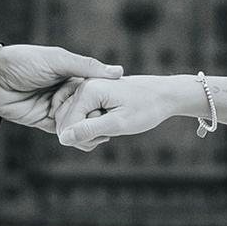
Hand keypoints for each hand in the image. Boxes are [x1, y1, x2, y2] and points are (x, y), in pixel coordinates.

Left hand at [0, 42, 120, 133]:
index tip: (124, 104)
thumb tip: (118, 71)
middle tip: (118, 123)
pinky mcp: (44, 121)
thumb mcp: (58, 60)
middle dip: (100, 115)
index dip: (108, 96)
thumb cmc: (25, 62)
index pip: (95, 87)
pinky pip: (62, 131)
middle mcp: (65, 90)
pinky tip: (88, 141)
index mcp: (70, 73)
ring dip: (88, 127)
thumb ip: (86, 66)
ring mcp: (55, 107)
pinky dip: (73, 136)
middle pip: (88, 106)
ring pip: (77, 120)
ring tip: (106, 135)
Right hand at [59, 72, 193, 150]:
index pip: (66, 124)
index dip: (81, 138)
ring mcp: (87, 89)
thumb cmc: (145, 109)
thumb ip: (89, 130)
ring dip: (85, 131)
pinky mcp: (91, 94)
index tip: (105, 137)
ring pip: (70, 119)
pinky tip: (105, 127)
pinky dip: (89, 125)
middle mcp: (83, 86)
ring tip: (108, 131)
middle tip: (106, 136)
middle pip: (64, 121)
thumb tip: (63, 139)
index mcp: (87, 91)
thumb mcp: (118, 124)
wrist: (163, 94)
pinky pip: (79, 114)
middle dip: (81, 135)